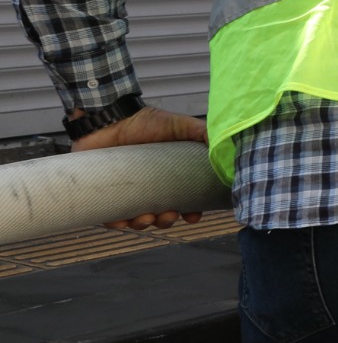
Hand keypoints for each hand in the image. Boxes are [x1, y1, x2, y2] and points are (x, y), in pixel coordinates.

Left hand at [70, 106, 209, 229]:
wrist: (109, 118)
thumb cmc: (144, 122)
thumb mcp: (181, 125)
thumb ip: (203, 134)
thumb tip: (226, 147)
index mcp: (170, 175)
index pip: (184, 199)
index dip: (190, 211)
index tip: (193, 216)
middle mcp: (149, 185)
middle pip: (161, 213)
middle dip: (167, 221)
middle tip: (168, 215)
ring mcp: (127, 189)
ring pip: (137, 218)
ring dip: (144, 224)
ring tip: (146, 218)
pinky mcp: (105, 191)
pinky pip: (111, 215)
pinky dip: (118, 222)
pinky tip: (123, 221)